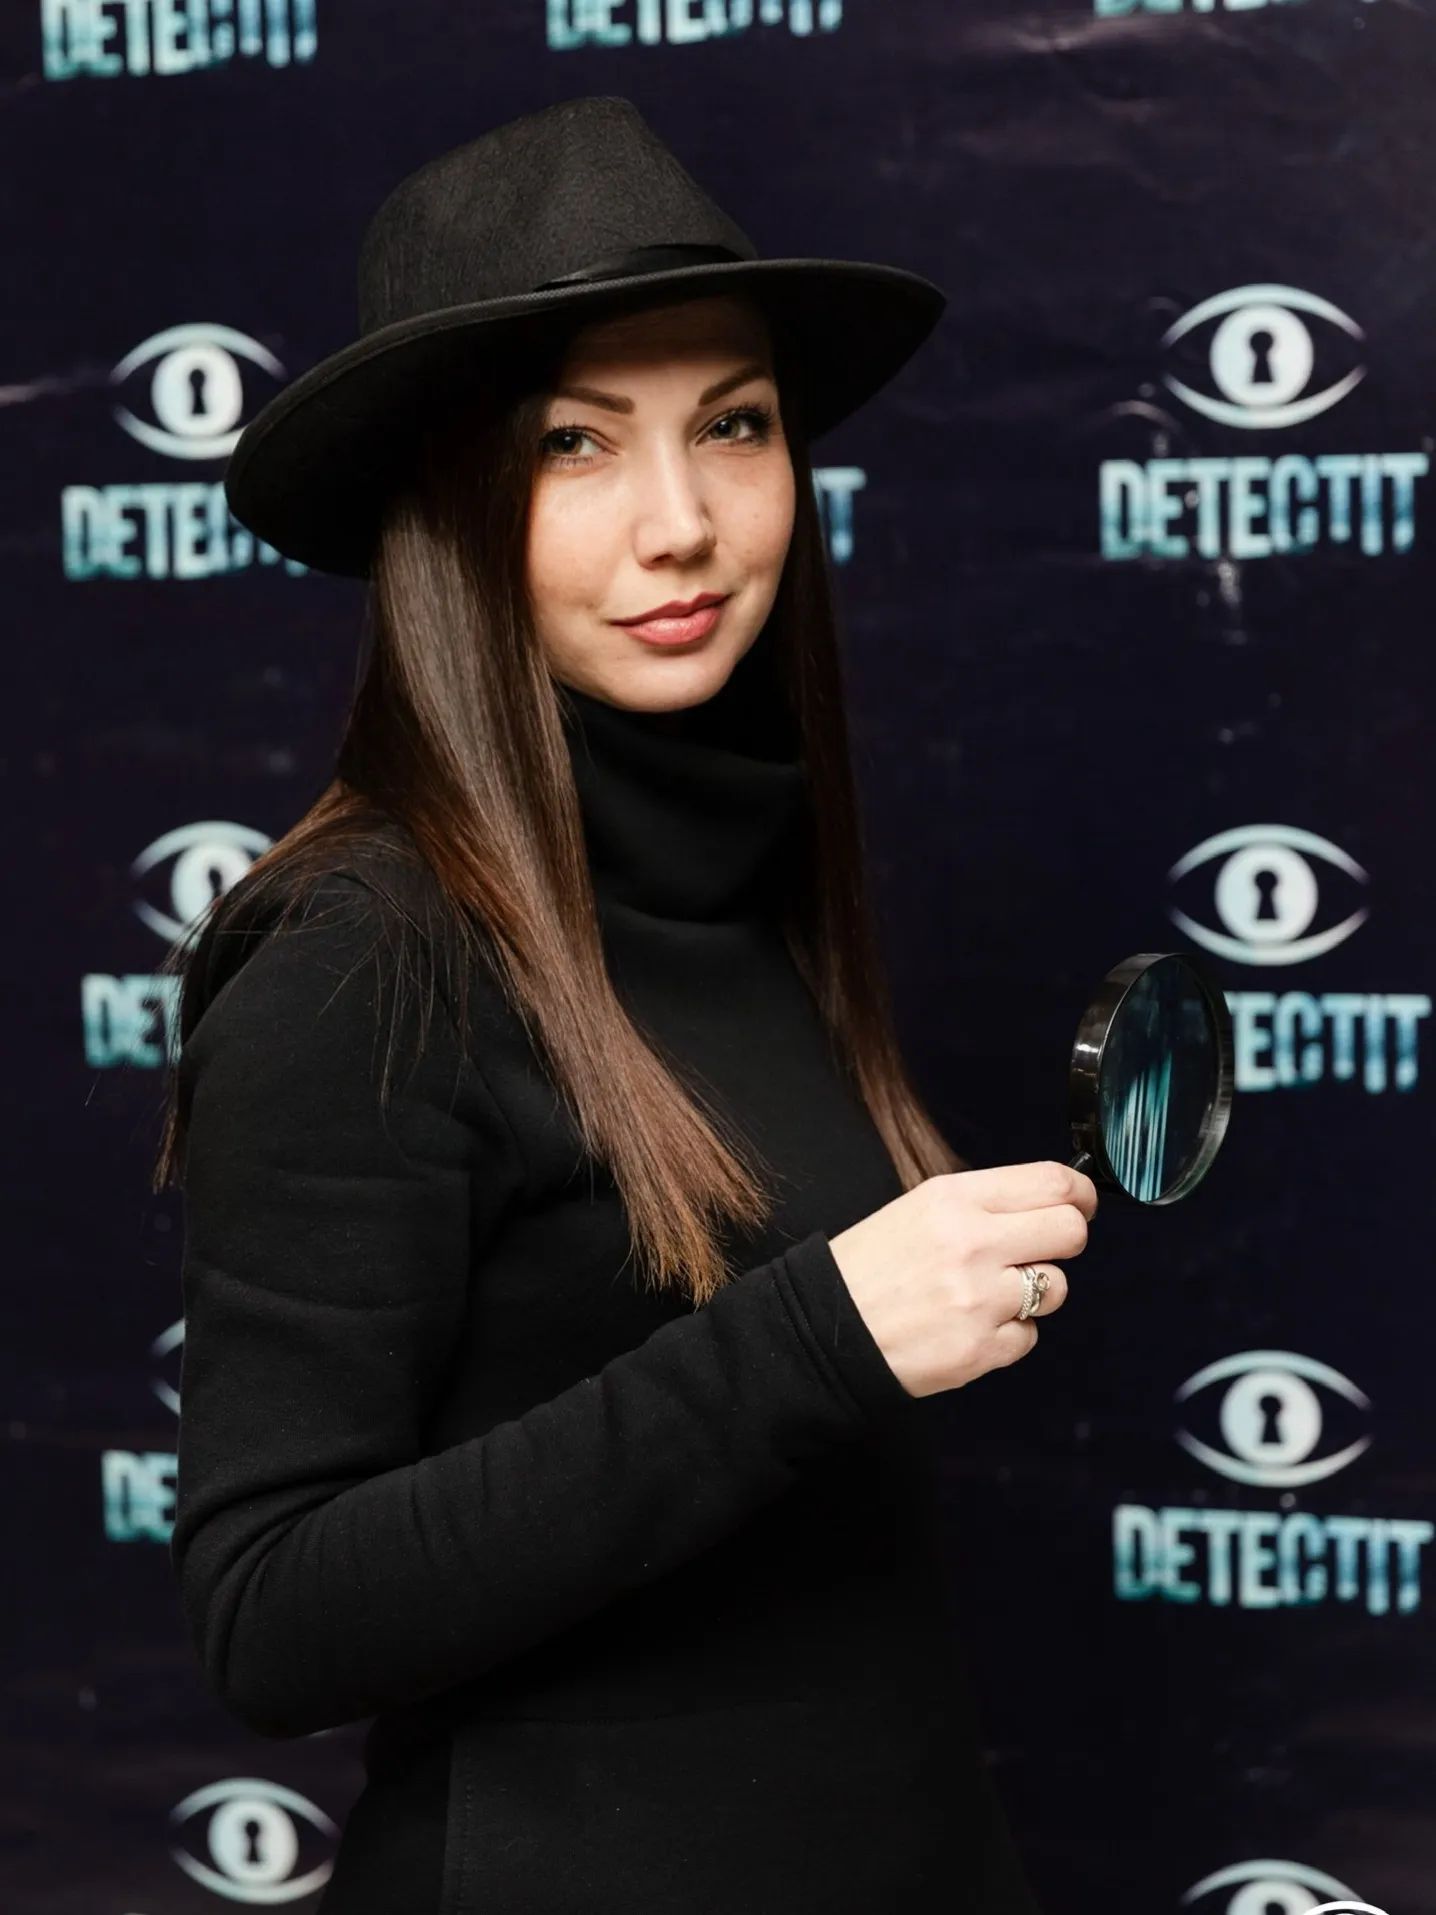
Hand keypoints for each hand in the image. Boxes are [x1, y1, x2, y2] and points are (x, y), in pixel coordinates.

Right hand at [826, 1160, 1096, 1398]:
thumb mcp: (919, 1210)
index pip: (1052, 1182)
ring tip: (992, 1294)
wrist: (826, 1328)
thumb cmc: (871, 1266)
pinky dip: (1009, 1334)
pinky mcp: (980, 1349)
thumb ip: (983, 1205)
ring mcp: (979, 1300)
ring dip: (1035, 1292)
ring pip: (1057, 1288)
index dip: (1080, 1194)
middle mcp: (973, 1244)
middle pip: (1070, 1232)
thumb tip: (1049, 1206)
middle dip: (1067, 1240)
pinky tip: (972, 1326)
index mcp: (955, 1200)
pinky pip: (1029, 1336)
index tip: (1081, 1204)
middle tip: (1042, 1249)